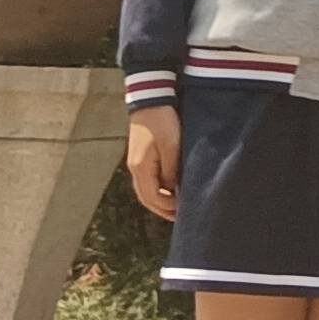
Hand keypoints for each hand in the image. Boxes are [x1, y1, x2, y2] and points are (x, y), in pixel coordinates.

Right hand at [125, 104, 179, 221]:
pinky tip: (171, 189)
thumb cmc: (163, 122)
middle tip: (179, 218)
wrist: (151, 101)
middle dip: (162, 209)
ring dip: (160, 200)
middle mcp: (135, 169)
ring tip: (176, 207)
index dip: (167, 208)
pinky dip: (159, 189)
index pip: (152, 198)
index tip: (183, 213)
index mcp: (141, 169)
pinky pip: (149, 180)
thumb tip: (172, 190)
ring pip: (147, 190)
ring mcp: (137, 163)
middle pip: (146, 197)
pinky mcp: (142, 157)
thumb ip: (171, 170)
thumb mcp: (171, 146)